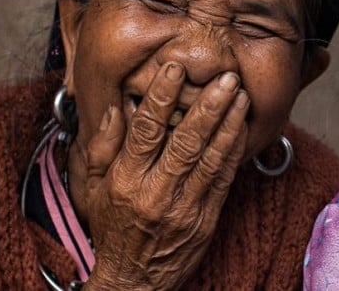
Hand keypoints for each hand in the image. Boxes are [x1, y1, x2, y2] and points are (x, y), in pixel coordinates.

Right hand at [82, 62, 247, 289]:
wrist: (135, 281)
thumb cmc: (115, 229)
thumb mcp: (96, 189)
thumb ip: (105, 148)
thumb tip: (117, 109)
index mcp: (126, 181)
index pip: (145, 131)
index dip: (162, 97)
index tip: (175, 68)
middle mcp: (155, 193)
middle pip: (185, 142)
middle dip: (208, 106)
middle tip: (225, 78)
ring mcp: (184, 207)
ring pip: (211, 158)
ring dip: (229, 123)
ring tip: (241, 95)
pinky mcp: (206, 219)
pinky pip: (224, 179)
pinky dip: (234, 150)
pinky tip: (242, 127)